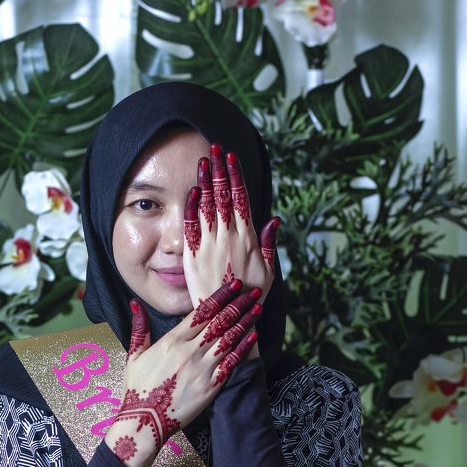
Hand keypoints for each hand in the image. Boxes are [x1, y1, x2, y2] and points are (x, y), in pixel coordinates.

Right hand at [104, 280, 261, 466]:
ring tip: (258, 308)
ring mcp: (202, 368)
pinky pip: (231, 362)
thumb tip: (135, 303)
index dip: (220, 296)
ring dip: (245, 321)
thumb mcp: (133, 355)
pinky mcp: (211, 386)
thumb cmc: (137, 389)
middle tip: (253, 291)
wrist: (144, 422)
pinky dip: (244, 347)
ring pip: (229, 338)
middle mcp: (189, 351)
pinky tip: (254, 335)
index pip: (201, 312)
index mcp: (171, 341)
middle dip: (238, 304)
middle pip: (220, 321)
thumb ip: (139, 328)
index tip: (234, 285)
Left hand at [183, 143, 279, 309]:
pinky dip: (193, 207)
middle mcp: (228, 237)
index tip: (232, 157)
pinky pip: (192, 227)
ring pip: (207, 206)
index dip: (236, 176)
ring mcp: (209, 245)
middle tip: (215, 147)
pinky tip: (193, 190)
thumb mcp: (269, 271)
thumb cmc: (251, 296)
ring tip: (203, 160)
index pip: (241, 199)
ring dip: (206, 181)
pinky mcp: (193, 256)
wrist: (228, 318)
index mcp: (248, 238)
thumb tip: (274, 219)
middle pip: (223, 196)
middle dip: (219, 170)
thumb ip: (269, 244)